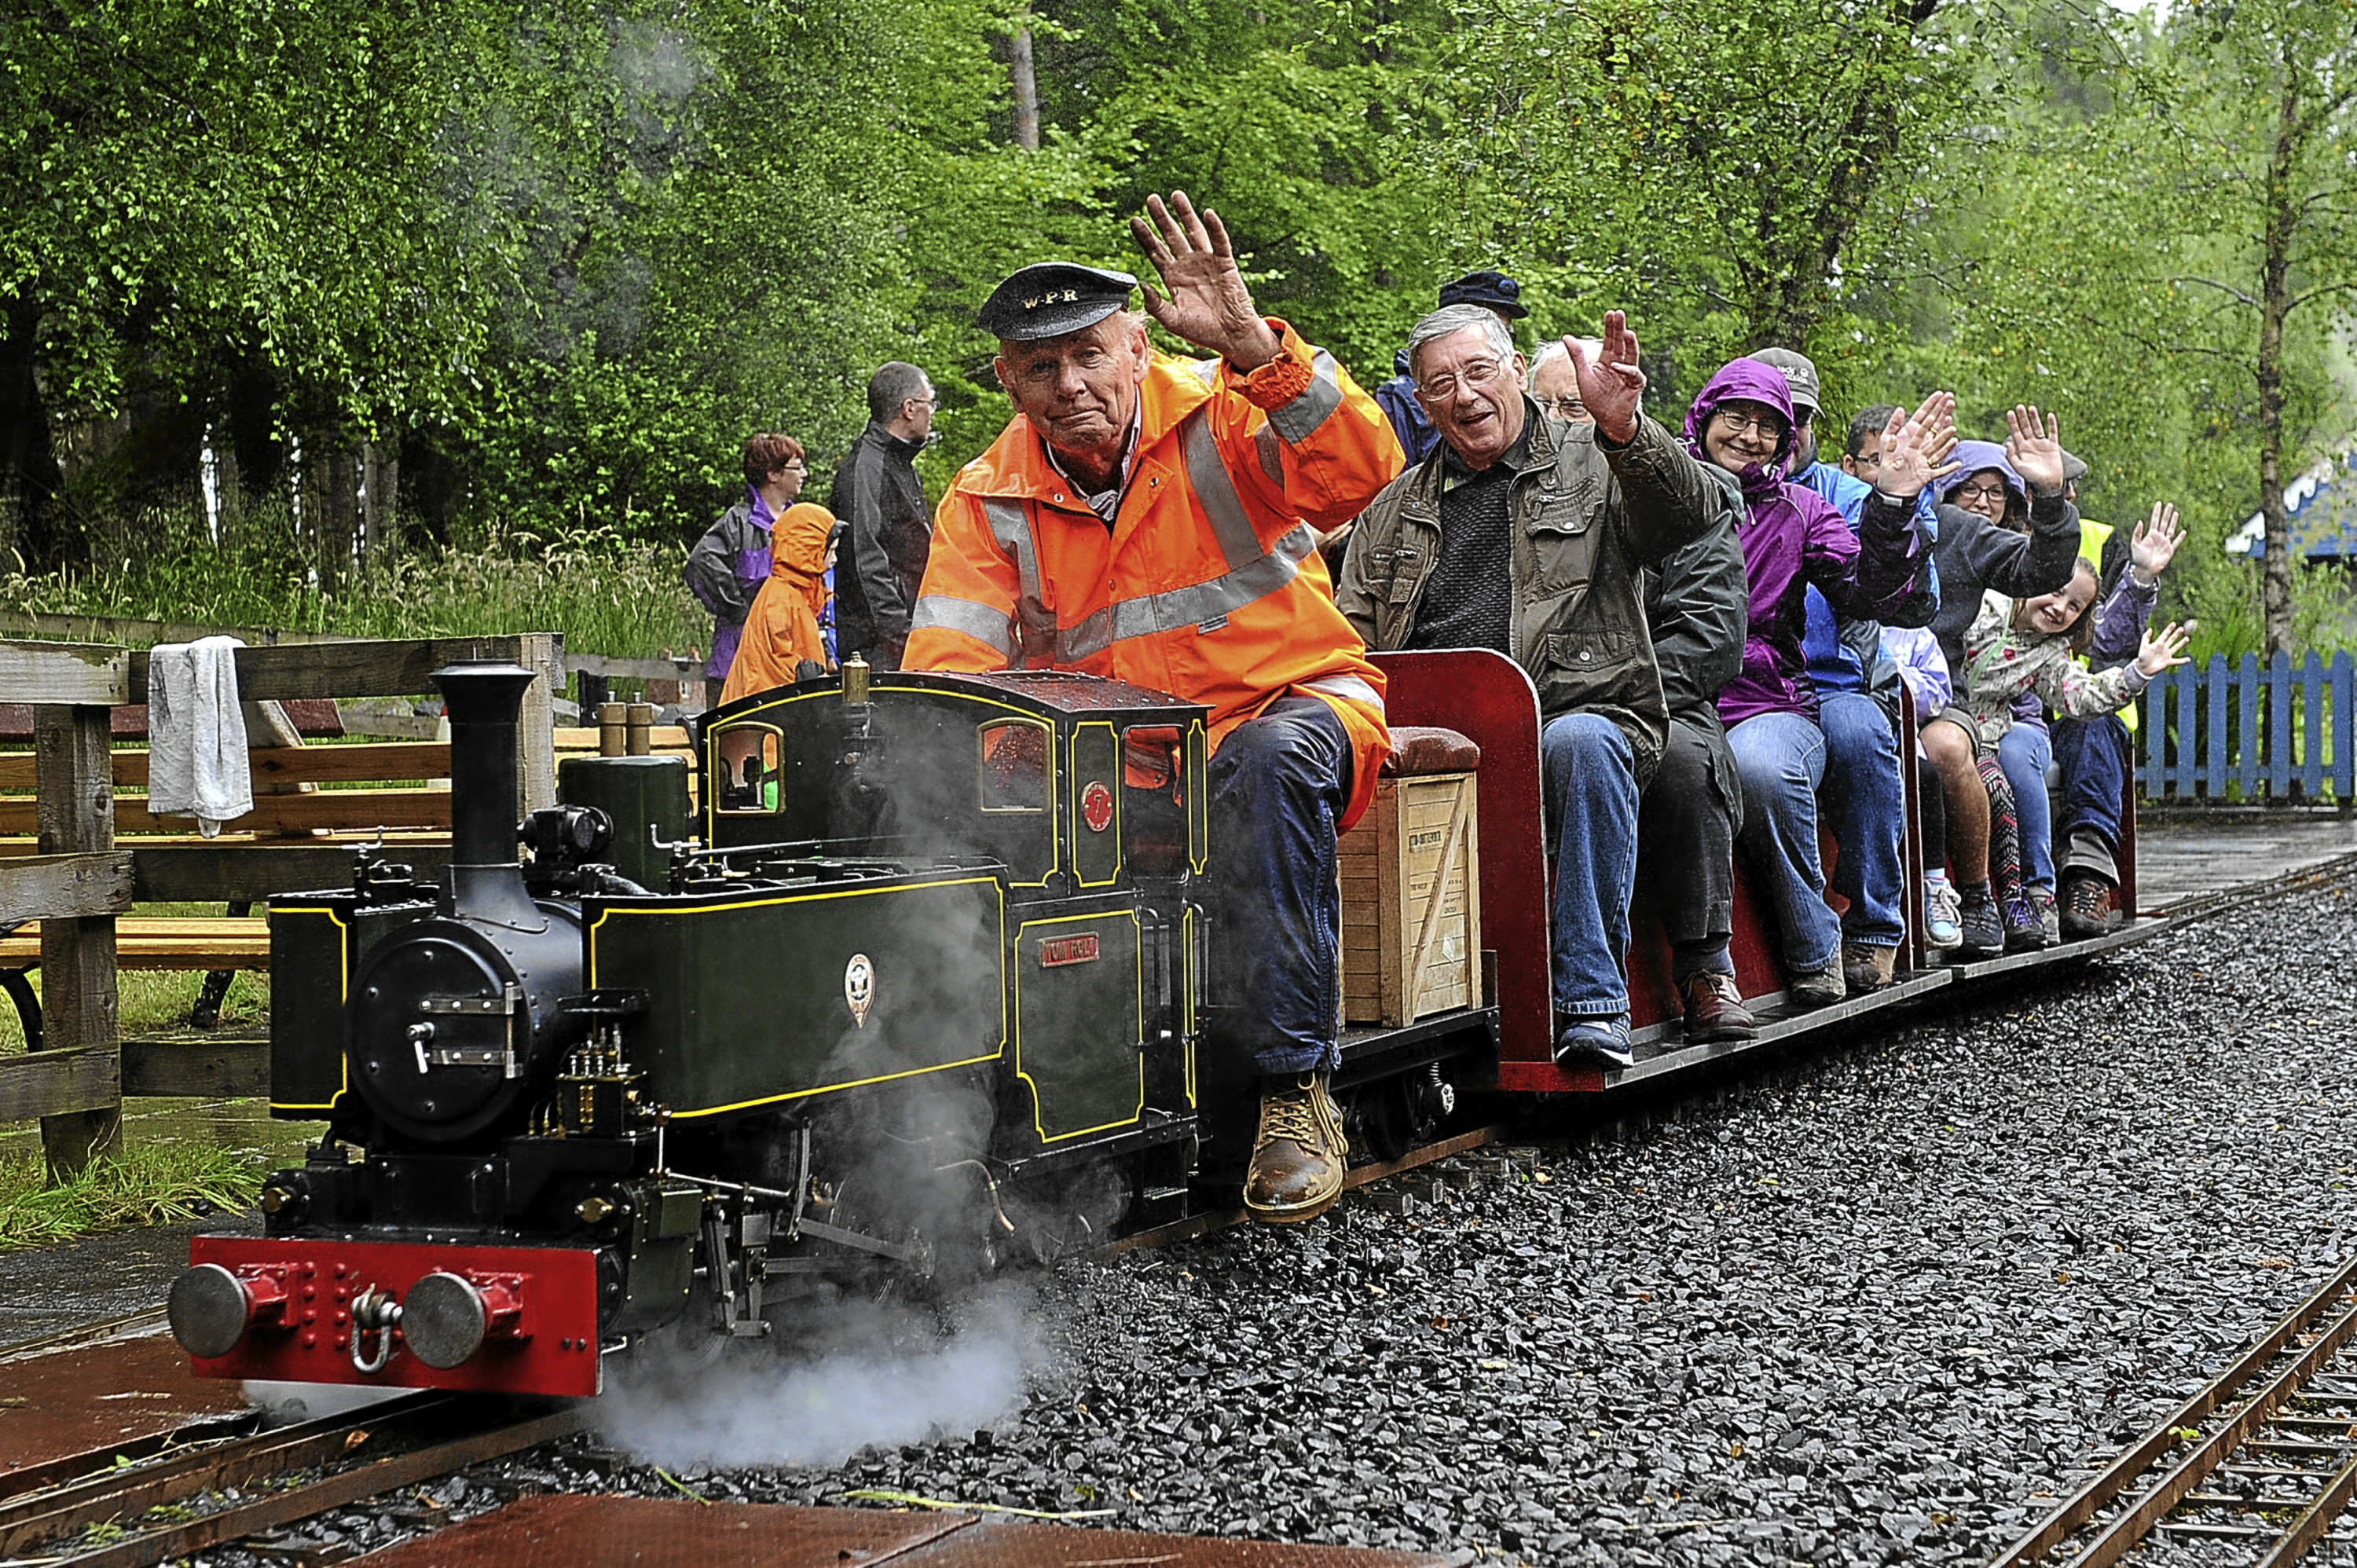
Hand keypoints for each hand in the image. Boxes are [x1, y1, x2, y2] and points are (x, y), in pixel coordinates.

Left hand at [1128, 191, 1281, 370]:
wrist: (1231, 337)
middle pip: (1171, 236)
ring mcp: (1206, 262)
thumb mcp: (1173, 321)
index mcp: (1173, 278)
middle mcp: (1188, 265)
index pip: (1155, 252)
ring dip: (1185, 214)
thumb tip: (1141, 285)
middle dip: (1161, 218)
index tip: (1134, 220)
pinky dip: (1214, 228)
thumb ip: (1156, 305)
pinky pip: (1219, 242)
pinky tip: (1207, 214)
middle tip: (1151, 199)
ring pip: (1194, 232)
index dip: (1145, 236)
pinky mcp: (1225, 263)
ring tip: (1176, 195)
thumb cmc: (1202, 331)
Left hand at [1565, 312, 1646, 443]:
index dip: (1609, 327)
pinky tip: (1616, 366)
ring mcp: (1628, 373)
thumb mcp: (1583, 375)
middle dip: (1620, 328)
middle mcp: (1619, 363)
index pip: (1609, 339)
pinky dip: (1626, 370)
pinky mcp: (1635, 384)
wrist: (1605, 419)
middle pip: (1620, 342)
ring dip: (1630, 343)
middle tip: (1619, 314)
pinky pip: (1633, 374)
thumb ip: (1577, 356)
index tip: (1609, 313)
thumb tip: (1566, 337)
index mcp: (1606, 359)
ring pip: (1631, 354)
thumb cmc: (1594, 399)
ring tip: (1627, 332)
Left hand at [1874, 392, 1960, 499]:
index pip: (1922, 418)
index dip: (1932, 405)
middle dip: (1942, 414)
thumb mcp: (1884, 444)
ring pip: (1938, 447)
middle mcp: (1921, 447)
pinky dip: (1948, 468)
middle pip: (1934, 428)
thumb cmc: (1886, 468)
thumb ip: (1892, 428)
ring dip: (1946, 439)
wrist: (1890, 489)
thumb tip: (1900, 409)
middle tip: (1952, 400)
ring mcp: (1925, 459)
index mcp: (1910, 438)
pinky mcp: (1926, 474)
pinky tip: (1958, 464)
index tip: (1941, 393)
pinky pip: (1939, 471)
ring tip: (1953, 428)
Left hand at [2005, 404, 2065, 496]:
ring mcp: (2042, 444)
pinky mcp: (2053, 446)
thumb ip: (2011, 456)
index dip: (2013, 423)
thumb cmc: (2031, 477)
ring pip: (2037, 428)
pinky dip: (2052, 424)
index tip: (2009, 412)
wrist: (2047, 483)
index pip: (2016, 433)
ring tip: (2031, 408)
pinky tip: (2049, 415)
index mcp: (2021, 449)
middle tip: (2019, 406)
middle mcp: (2031, 445)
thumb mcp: (2018, 467)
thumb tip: (2007, 443)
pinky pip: (2052, 432)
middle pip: (2025, 428)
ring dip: (2034, 418)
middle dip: (2022, 417)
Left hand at [2130, 502, 2184, 582]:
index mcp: (2150, 535)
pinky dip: (2180, 537)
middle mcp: (2159, 537)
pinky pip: (2176, 542)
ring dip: (2173, 521)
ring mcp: (2165, 543)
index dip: (2157, 512)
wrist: (2145, 570)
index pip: (2154, 520)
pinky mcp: (2170, 550)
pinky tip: (2183, 531)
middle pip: (2164, 523)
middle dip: (2166, 514)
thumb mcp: (2135, 544)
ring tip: (2176, 513)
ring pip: (2170, 529)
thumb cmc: (2138, 558)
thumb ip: (2137, 533)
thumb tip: (2140, 521)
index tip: (2159, 503)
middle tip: (2170, 504)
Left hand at [2135, 620, 2192, 676]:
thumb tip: (2150, 628)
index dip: (2169, 629)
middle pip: (2171, 639)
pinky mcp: (2168, 662)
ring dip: (2181, 643)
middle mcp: (2164, 648)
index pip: (2164, 635)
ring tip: (2187, 638)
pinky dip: (2183, 661)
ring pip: (2176, 648)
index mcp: (2158, 643)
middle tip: (2182, 628)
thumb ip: (2146, 637)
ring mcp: (2167, 655)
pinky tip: (2189, 659)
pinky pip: (2177, 661)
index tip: (2173, 623)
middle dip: (2176, 634)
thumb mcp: (2143, 646)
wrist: (2143, 668)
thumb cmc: (2142, 657)